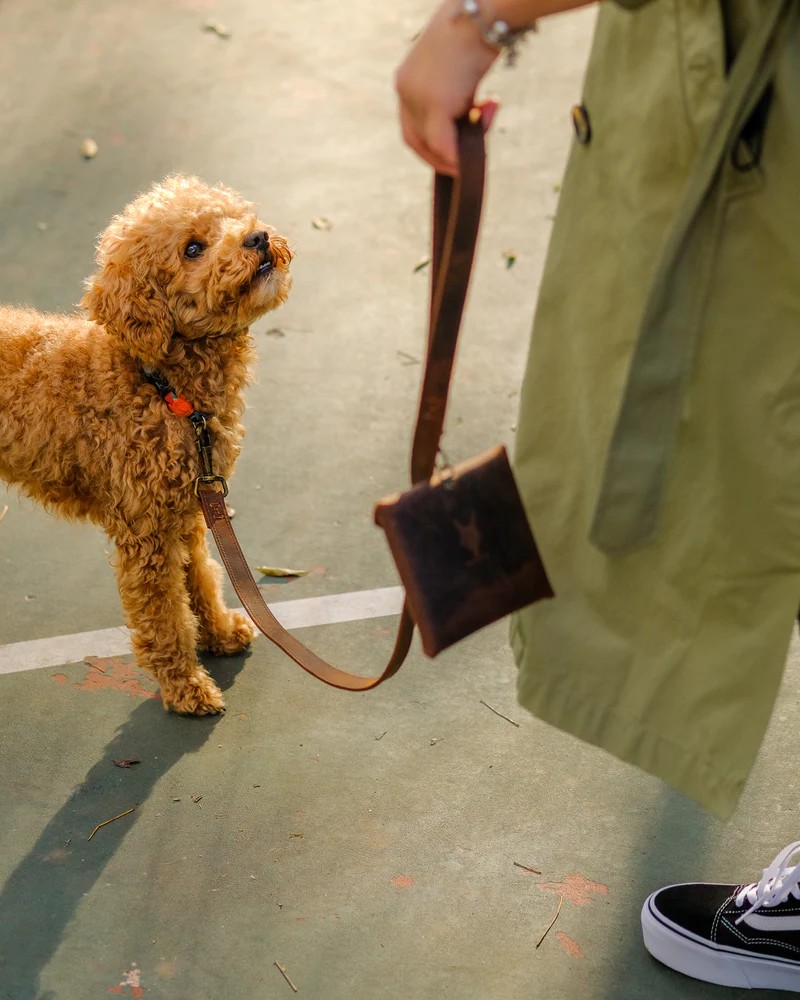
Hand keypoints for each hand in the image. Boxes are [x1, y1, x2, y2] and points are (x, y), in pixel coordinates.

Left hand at [395, 1, 498, 175]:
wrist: (484, 12)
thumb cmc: (475, 32)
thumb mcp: (456, 67)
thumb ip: (454, 94)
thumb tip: (470, 118)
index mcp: (404, 80)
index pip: (410, 125)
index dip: (430, 144)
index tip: (454, 149)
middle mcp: (405, 90)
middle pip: (416, 140)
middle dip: (442, 155)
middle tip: (469, 156)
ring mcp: (417, 98)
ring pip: (431, 145)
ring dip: (457, 152)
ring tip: (487, 124)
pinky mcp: (436, 104)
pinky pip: (443, 146)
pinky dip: (457, 157)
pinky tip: (476, 151)